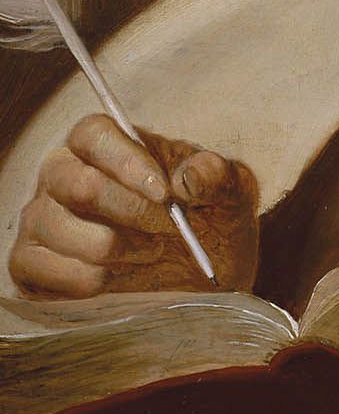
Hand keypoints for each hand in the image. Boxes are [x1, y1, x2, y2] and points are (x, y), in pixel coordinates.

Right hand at [9, 114, 259, 297]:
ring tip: (151, 252)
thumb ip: (217, 175)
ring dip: (114, 248)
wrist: (201, 276)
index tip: (164, 193)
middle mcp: (63, 175)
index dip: (126, 161)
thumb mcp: (231, 192)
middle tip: (169, 230)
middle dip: (128, 211)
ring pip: (57, 227)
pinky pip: (44, 270)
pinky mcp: (32, 266)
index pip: (93, 133)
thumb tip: (191, 177)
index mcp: (105, 143)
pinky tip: (119, 278)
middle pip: (73, 182)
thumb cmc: (211, 219)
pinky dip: (90, 280)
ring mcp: (43, 220)